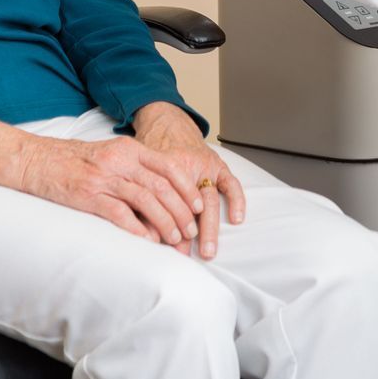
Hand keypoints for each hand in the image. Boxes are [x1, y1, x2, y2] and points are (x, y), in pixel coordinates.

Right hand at [0, 119, 203, 247]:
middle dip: (180, 211)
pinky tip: (147, 240)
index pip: (168, 167)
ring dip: (164, 222)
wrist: (36, 160)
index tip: (197, 206)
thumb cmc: (73, 160)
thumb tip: (163, 193)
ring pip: (145, 200)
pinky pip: (119, 213)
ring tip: (174, 239)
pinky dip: (136, 228)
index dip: (186, 188)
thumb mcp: (109, 154)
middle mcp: (120, 160)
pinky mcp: (88, 196)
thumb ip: (135, 167)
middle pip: (161, 186)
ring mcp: (104, 178)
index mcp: (128, 148)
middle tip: (190, 230)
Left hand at [133, 101, 245, 260]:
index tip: (166, 249)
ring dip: (209, 227)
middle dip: (187, 234)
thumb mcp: (140, 170)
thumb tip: (140, 232)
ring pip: (209, 200)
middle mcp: (187, 167)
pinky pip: (230, 183)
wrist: (166, 123)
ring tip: (208, 250)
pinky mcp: (218, 164)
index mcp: (164, 168)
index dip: (165, 227)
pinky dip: (235, 200)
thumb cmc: (151, 149)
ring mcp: (205, 166)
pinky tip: (237, 218)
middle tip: (186, 255)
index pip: (165, 204)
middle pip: (188, 205)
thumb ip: (140, 196)